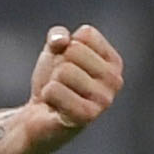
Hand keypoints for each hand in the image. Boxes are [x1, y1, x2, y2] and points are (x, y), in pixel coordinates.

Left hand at [19, 24, 122, 153]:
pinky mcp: (87, 116)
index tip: (64, 66)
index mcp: (113, 62)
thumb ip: (58, 36)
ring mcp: (104, 99)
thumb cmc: (52, 82)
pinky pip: (54, 90)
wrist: (37, 119)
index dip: (64, 48)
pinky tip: (54, 107)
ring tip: (58, 96)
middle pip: (74, 51)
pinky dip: (46, 96)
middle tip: (59, 85)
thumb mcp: (54, 52)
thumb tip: (62, 41)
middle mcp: (115, 80)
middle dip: (56, 66)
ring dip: (51, 83)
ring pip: (64, 71)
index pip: (86, 35)